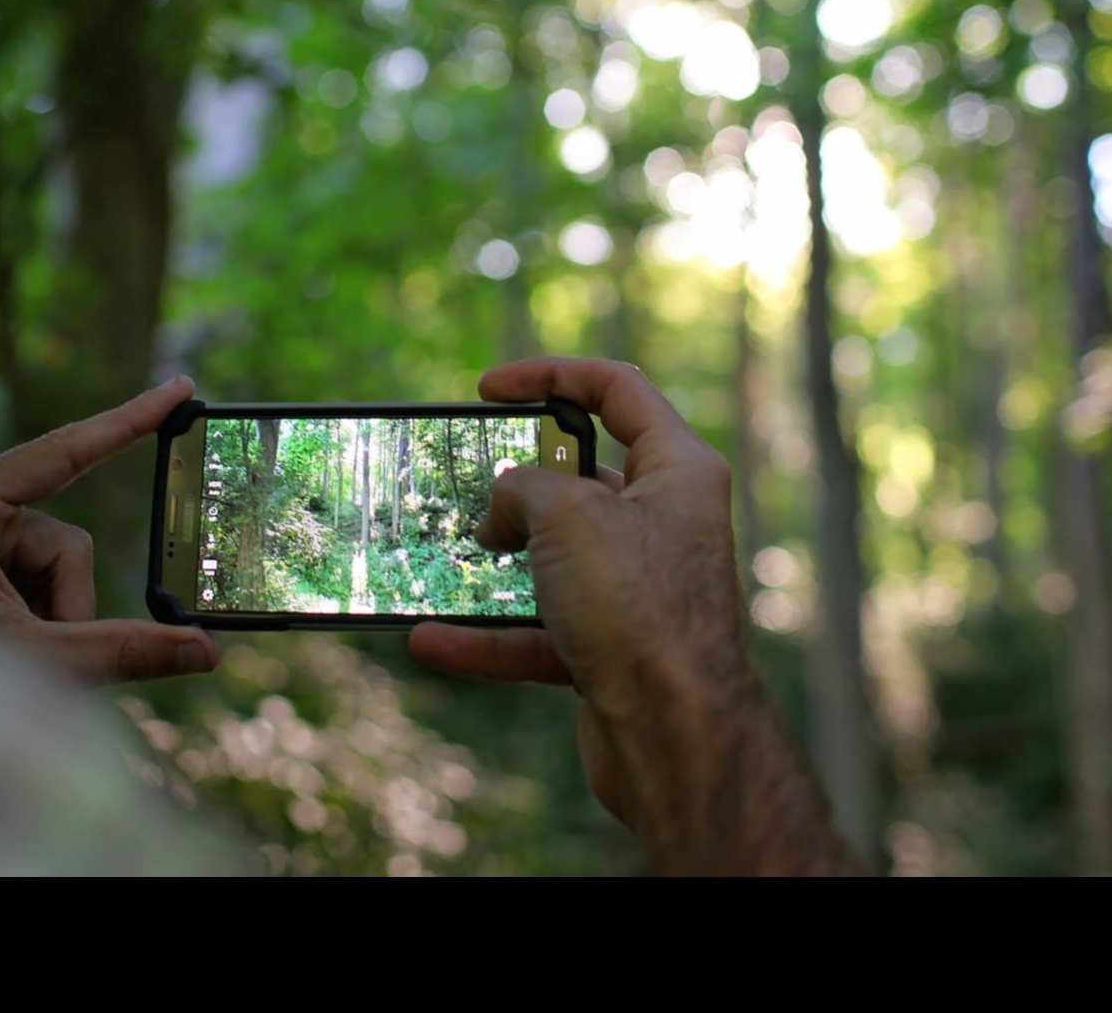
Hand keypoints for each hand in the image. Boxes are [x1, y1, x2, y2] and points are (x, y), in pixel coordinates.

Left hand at [0, 375, 217, 683]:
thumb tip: (207, 650)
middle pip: (63, 545)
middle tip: (37, 658)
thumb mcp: (37, 663)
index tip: (181, 389)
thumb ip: (125, 651)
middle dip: (64, 608)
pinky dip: (31, 625)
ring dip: (46, 624)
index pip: (63, 453)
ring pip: (53, 573)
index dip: (129, 422)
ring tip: (4, 665)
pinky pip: (31, 586)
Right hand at [409, 357, 855, 875]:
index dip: (551, 375)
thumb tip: (504, 503)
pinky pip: (540, 632)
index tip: (488, 388)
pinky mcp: (614, 650)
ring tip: (440, 560)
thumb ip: (526, 487)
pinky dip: (488, 637)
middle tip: (469, 486)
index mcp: (678, 471)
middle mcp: (665, 524)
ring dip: (496, 564)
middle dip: (520, 482)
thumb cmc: (638, 608)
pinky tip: (433, 639)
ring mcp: (639, 590)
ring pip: (555, 561)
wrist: (675, 735)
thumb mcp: (568, 515)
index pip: (617, 391)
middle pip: (583, 479)